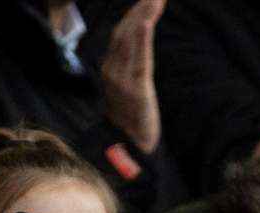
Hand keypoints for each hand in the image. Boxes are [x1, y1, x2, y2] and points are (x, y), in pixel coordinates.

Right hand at [101, 0, 165, 153]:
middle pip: (126, 31)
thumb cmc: (131, 123)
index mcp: (112, 68)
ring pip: (132, 40)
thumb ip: (131, 71)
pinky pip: (139, 60)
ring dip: (144, 16)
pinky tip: (147, 21)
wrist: (127, 151)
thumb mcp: (130, 92)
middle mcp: (113, 70)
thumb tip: (138, 52)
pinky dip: (142, 38)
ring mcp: (122, 79)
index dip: (134, 15)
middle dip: (140, 9)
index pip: (122, 34)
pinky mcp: (136, 90)